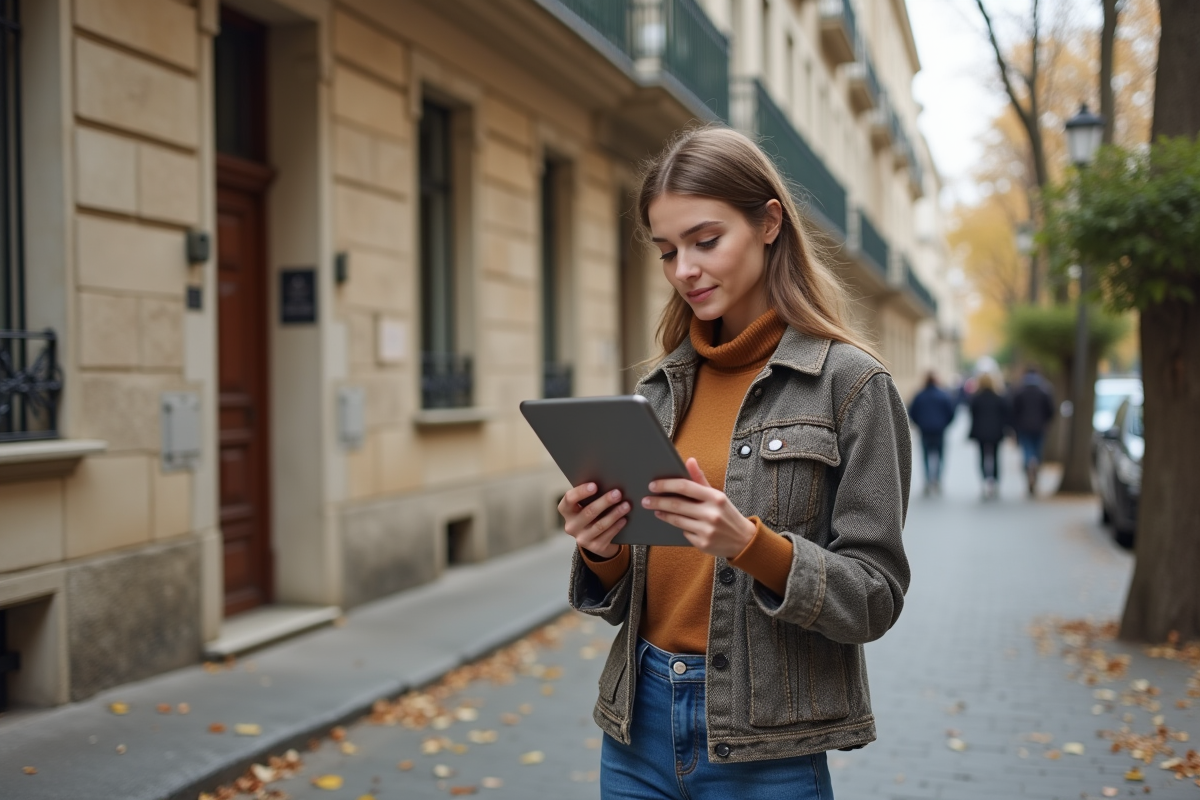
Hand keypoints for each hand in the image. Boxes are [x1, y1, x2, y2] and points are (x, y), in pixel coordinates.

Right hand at [558, 483, 630, 559]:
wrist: (596, 538)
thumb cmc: (592, 513)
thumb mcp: (587, 505)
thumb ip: (591, 496)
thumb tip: (608, 483)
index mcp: (566, 510)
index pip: (569, 499)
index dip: (581, 492)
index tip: (594, 485)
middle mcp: (571, 526)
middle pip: (588, 512)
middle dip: (604, 502)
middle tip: (618, 493)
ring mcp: (582, 538)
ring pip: (600, 525)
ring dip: (615, 514)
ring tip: (626, 505)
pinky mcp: (594, 547)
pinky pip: (607, 535)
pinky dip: (617, 526)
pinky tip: (624, 519)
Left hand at [642, 458, 756, 558]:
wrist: (744, 540)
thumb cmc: (727, 514)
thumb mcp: (717, 495)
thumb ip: (700, 479)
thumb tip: (689, 460)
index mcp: (715, 497)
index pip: (685, 487)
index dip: (666, 485)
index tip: (653, 485)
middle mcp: (711, 513)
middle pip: (677, 505)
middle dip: (657, 502)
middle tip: (645, 500)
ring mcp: (707, 530)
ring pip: (677, 520)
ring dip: (663, 514)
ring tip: (655, 510)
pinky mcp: (703, 543)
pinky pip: (684, 533)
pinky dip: (678, 527)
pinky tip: (674, 522)